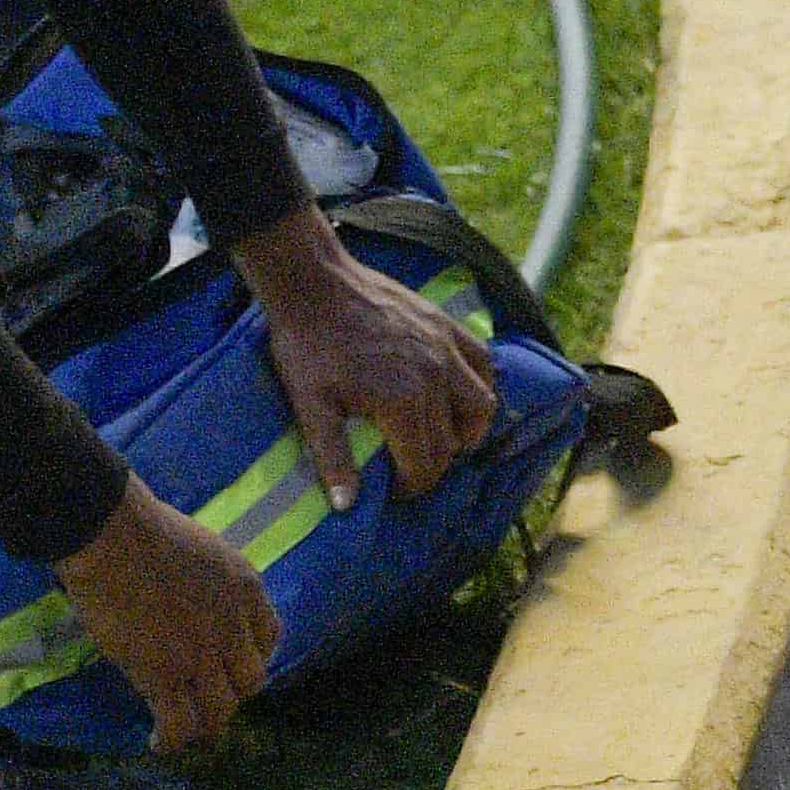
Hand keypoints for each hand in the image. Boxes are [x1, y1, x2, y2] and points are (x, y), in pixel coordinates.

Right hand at [53, 475, 278, 748]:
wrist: (110, 533)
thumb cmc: (139, 528)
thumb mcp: (200, 549)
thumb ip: (206, 580)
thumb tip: (184, 594)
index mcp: (246, 589)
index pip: (269, 637)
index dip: (252, 657)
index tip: (231, 664)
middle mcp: (234, 628)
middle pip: (250, 681)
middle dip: (231, 694)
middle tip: (205, 697)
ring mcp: (202, 655)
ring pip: (221, 709)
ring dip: (205, 724)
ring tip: (186, 730)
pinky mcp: (164, 674)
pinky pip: (179, 722)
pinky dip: (172, 740)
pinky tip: (158, 743)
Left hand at [241, 208, 498, 506]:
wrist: (313, 283)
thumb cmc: (307, 345)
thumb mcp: (310, 404)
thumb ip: (332, 457)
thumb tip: (346, 507)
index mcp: (402, 404)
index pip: (425, 464)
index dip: (412, 486)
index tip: (396, 490)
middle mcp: (435, 379)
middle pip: (451, 442)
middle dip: (434, 464)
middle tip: (411, 468)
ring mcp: (446, 350)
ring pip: (481, 406)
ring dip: (468, 429)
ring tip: (446, 436)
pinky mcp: (447, 327)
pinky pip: (483, 363)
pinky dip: (479, 383)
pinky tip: (460, 392)